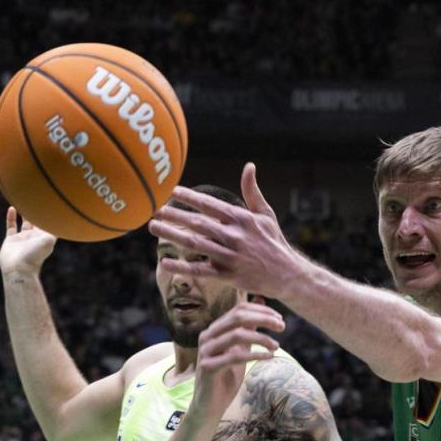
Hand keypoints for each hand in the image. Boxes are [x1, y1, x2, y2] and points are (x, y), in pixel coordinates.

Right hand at [0, 207, 57, 276]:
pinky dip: (11, 217)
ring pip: (24, 222)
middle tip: (38, 196)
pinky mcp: (11, 240)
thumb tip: (60, 214)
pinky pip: (11, 226)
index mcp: (44, 237)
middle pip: (37, 221)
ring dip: (24, 212)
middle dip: (38, 211)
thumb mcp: (49, 240)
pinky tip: (12, 208)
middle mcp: (34, 237)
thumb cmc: (34, 256)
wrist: (19, 270)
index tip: (50, 200)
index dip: (50, 212)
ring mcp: (22, 238)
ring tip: (24, 200)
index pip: (48, 222)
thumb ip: (54, 228)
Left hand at [148, 163, 300, 298]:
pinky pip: (199, 271)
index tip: (171, 190)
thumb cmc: (273, 241)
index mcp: (241, 219)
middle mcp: (234, 236)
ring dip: (171, 234)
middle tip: (153, 208)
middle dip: (174, 214)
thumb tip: (249, 166)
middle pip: (198, 223)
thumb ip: (252, 191)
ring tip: (153, 226)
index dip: (190, 197)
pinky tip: (164, 262)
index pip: (210, 205)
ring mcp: (229, 256)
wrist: (287, 274)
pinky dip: (182, 267)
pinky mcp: (226, 275)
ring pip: (195, 244)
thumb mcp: (265, 214)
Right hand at [193, 300, 284, 413]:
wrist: (210, 404)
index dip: (261, 311)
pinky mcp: (208, 367)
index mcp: (214, 329)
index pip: (238, 310)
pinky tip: (269, 358)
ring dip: (261, 338)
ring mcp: (206, 351)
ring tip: (276, 346)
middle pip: (237, 317)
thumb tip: (259, 301)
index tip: (280, 319)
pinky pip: (235, 356)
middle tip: (282, 327)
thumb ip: (248, 328)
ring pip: (236, 334)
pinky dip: (255, 355)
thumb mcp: (240, 349)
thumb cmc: (226, 376)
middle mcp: (207, 336)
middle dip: (263, 319)